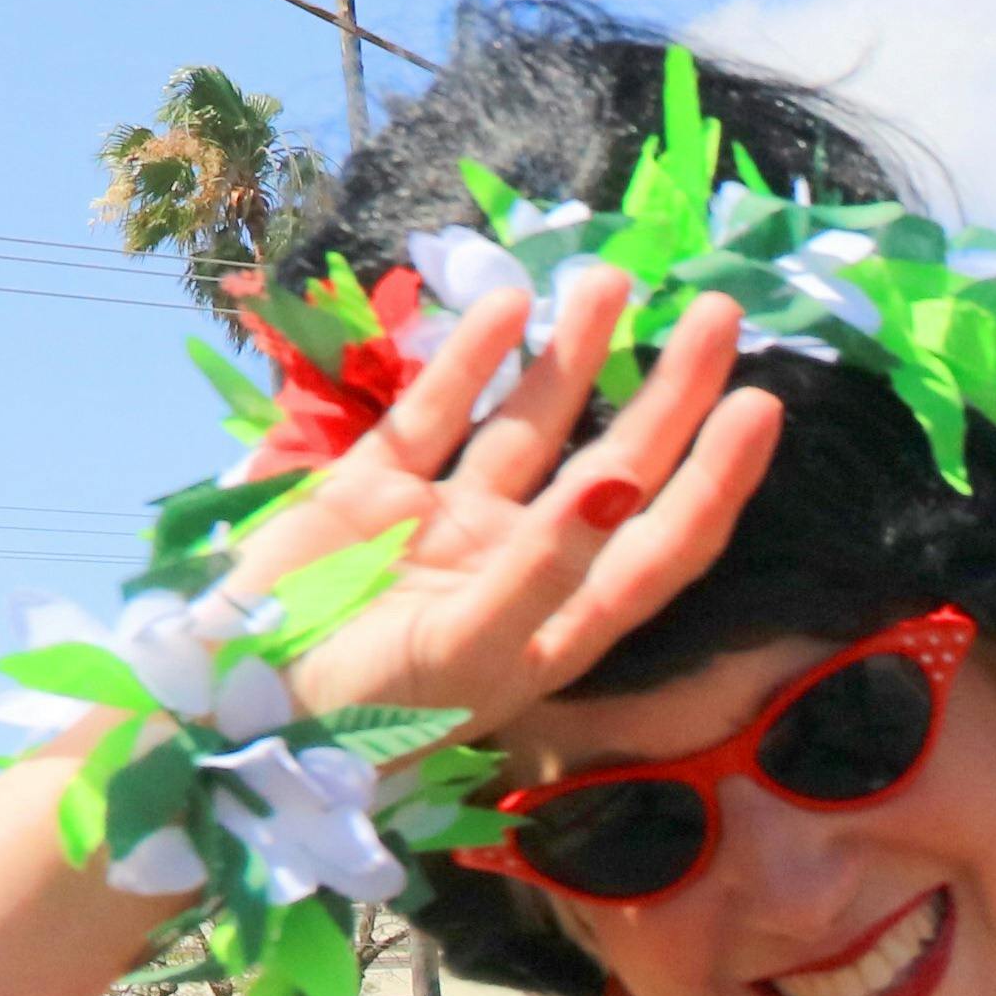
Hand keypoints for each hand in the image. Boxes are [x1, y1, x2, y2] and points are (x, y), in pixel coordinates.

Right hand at [212, 274, 789, 743]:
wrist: (233, 714)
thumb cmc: (366, 712)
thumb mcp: (467, 650)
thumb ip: (546, 567)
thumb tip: (624, 483)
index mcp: (560, 622)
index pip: (666, 544)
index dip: (718, 478)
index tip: (761, 406)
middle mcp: (521, 566)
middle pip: (618, 468)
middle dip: (671, 395)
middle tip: (720, 313)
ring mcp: (450, 524)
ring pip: (529, 426)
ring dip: (573, 356)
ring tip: (616, 281)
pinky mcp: (375, 490)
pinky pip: (435, 413)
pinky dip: (469, 360)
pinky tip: (509, 303)